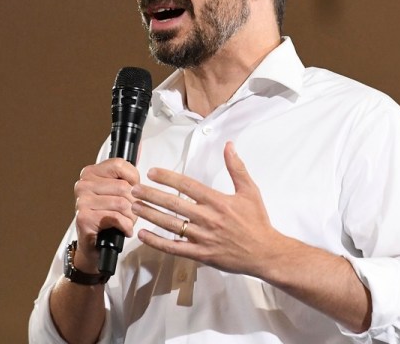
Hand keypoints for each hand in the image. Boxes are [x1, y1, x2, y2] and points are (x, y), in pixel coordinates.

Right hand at [73, 158, 139, 269]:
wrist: (94, 245)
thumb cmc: (109, 216)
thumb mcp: (117, 191)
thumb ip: (127, 174)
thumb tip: (140, 147)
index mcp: (91, 172)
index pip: (120, 164)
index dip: (134, 179)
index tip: (134, 191)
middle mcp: (83, 184)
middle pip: (124, 187)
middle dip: (135, 203)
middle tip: (131, 213)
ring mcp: (82, 201)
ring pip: (122, 204)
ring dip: (131, 217)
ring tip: (127, 222)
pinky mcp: (84, 218)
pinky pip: (116, 218)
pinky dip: (126, 226)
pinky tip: (124, 229)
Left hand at [130, 141, 282, 276]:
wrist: (264, 253)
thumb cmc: (257, 221)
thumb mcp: (250, 191)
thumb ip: (237, 168)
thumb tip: (229, 145)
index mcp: (217, 201)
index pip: (187, 186)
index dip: (167, 178)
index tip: (152, 172)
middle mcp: (207, 218)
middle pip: (173, 204)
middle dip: (151, 195)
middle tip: (134, 189)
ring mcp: (202, 237)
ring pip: (170, 224)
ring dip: (150, 214)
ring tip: (134, 206)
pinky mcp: (200, 254)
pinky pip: (174, 247)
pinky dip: (156, 242)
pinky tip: (143, 235)